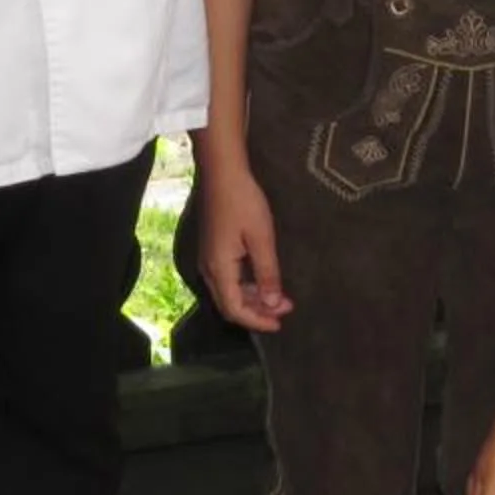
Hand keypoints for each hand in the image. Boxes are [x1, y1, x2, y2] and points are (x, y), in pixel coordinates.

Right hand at [195, 151, 290, 330]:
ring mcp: (208, 258)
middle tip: (285, 309)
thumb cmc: (243, 201)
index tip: (280, 323)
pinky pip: (228, 278)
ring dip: (253, 297)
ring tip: (279, 296)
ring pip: (229, 291)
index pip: (235, 309)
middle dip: (257, 311)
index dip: (257, 321)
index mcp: (218, 268)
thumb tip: (272, 304)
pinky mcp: (213, 249)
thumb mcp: (261, 238)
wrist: (222, 171)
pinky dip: (246, 285)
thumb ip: (267, 273)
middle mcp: (208, 269)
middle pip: (230, 304)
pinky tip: (264, 279)